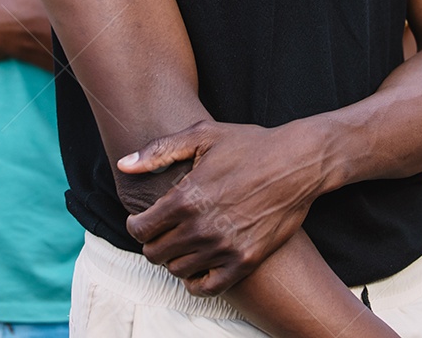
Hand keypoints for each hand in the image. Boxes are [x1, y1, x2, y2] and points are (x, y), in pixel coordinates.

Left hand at [118, 118, 323, 294]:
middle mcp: (201, 227)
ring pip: (178, 270)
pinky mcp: (245, 260)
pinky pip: (207, 287)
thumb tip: (124, 165)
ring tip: (183, 242)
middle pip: (156, 253)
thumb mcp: (204, 135)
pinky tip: (200, 264)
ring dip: (175, 259)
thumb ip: (159, 151)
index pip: (141, 229)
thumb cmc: (250, 144)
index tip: (143, 219)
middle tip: (164, 230)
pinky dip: (196, 281)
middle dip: (154, 241)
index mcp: (186, 198)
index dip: (136, 224)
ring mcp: (223, 247)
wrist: (297, 163)